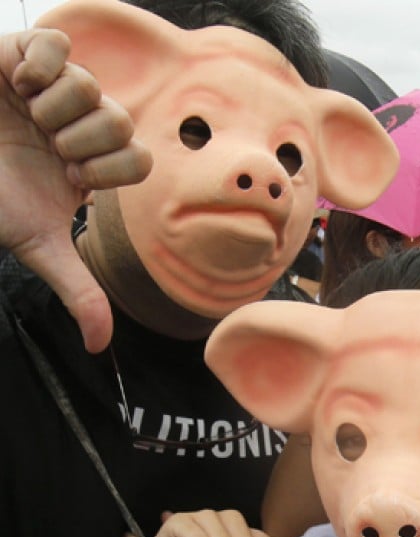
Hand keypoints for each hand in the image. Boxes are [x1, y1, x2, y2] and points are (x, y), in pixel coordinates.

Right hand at [0, 28, 151, 352]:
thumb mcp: (35, 241)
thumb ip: (77, 288)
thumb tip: (102, 347)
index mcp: (95, 162)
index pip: (138, 160)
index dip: (106, 171)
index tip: (70, 178)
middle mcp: (85, 124)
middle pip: (120, 123)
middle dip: (79, 143)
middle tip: (46, 147)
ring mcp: (59, 88)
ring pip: (91, 87)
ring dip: (54, 108)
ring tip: (26, 116)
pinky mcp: (28, 53)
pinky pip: (57, 43)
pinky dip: (39, 63)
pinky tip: (18, 84)